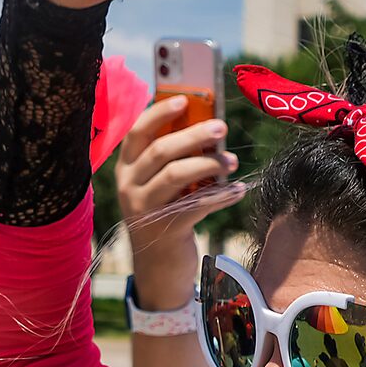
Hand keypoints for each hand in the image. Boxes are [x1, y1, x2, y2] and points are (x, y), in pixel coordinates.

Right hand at [115, 96, 238, 305]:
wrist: (158, 268)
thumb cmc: (166, 213)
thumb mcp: (159, 185)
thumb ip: (173, 159)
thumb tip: (207, 124)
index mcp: (126, 168)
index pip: (137, 132)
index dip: (160, 113)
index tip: (185, 99)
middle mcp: (129, 186)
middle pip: (161, 150)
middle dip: (194, 135)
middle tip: (222, 127)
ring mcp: (144, 208)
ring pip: (176, 175)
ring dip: (209, 164)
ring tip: (232, 161)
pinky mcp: (166, 228)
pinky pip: (197, 204)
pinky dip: (221, 195)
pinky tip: (238, 189)